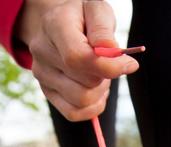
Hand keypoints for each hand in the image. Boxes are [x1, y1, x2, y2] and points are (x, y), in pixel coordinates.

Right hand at [19, 0, 138, 120]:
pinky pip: (73, 113)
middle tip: (110, 63)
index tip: (129, 65)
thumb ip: (103, 29)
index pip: (77, 57)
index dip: (107, 67)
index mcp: (54, 25)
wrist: (61, 24)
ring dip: (100, 92)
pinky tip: (96, 91)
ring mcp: (41, 74)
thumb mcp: (97, 9)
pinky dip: (92, 108)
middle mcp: (42, 51)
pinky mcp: (47, 92)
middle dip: (106, 76)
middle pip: (83, 82)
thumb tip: (112, 53)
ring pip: (81, 101)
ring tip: (100, 75)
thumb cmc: (83, 16)